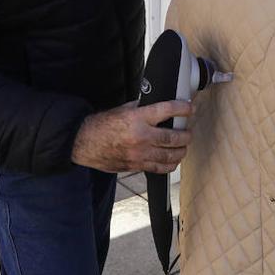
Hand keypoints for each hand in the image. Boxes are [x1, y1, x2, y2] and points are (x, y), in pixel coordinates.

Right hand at [71, 100, 192, 173]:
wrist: (84, 143)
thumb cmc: (102, 125)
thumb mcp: (123, 109)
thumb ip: (143, 108)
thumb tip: (159, 106)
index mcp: (137, 118)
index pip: (167, 110)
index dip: (183, 108)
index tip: (190, 108)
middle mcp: (141, 137)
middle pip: (173, 137)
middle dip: (185, 135)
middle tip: (188, 132)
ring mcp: (139, 154)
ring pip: (169, 156)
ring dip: (181, 151)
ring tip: (183, 147)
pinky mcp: (136, 166)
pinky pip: (159, 168)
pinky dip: (170, 165)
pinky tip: (173, 160)